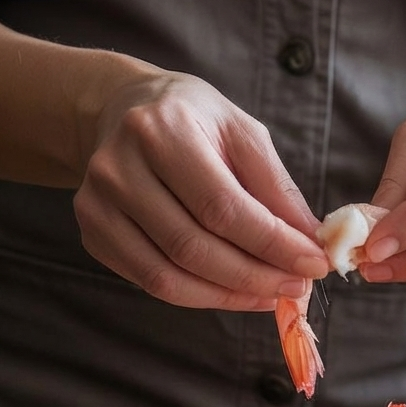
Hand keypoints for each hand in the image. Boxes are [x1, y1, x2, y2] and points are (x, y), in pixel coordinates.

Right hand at [73, 71, 328, 310]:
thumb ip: (277, 188)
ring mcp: (96, 202)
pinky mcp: (91, 230)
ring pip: (167, 276)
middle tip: (297, 288)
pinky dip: (199, 296)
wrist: (125, 110)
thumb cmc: (194, 121)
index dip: (272, 244)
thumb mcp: (244, 134)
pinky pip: (149, 281)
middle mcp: (119, 167)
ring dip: (229, 296)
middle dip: (255, 277)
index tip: (314, 264)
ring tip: (272, 295)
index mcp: (162, 130)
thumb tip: (311, 243)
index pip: (223, 206)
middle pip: (193, 247)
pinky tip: (235, 290)